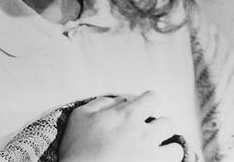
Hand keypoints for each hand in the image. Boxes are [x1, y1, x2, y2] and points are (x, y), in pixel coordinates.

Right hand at [59, 91, 183, 161]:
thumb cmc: (78, 148)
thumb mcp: (81, 115)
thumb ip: (102, 102)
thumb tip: (120, 100)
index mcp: (128, 116)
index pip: (154, 98)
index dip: (148, 101)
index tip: (142, 107)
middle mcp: (144, 135)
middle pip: (169, 123)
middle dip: (160, 125)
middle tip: (149, 130)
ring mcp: (151, 158)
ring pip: (176, 150)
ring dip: (168, 148)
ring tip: (156, 151)